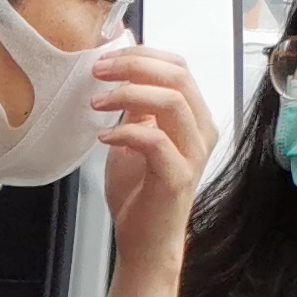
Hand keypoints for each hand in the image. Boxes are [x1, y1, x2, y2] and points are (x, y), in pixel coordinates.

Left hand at [92, 44, 214, 270]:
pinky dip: (126, 133)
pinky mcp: (178, 176)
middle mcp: (200, 130)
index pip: (178, 67)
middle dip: (135, 66)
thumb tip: (118, 77)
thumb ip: (133, 111)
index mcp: (192, 117)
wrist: (145, 241)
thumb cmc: (139, 193)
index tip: (106, 59)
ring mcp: (193, 153)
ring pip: (172, 102)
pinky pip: (156, 141)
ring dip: (129, 94)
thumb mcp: (133, 141)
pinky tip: (103, 138)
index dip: (143, 55)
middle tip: (98, 71)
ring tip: (96, 102)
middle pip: (177, 76)